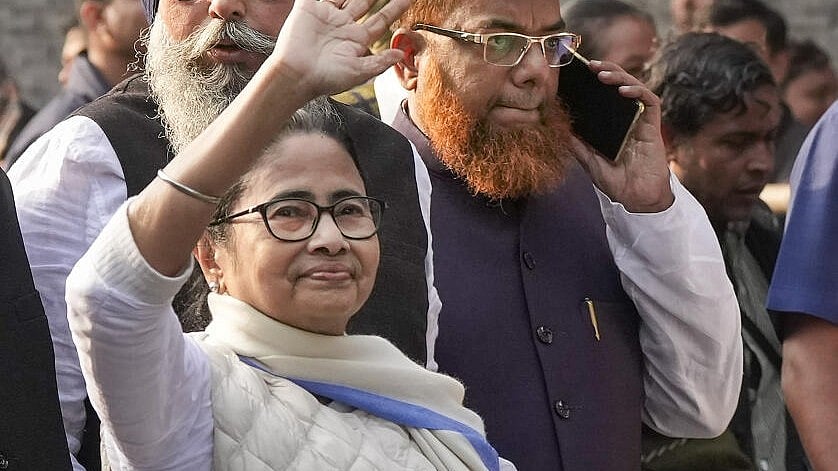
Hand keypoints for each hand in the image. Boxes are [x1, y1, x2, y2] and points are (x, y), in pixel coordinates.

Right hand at [269, 0, 409, 98]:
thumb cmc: (325, 79)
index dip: (396, 8)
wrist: (296, 75)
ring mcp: (327, 15)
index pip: (381, 19)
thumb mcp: (357, 73)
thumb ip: (379, 63)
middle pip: (367, 1)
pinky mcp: (308, 7)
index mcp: (356, 40)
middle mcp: (344, 25)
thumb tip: (402, 54)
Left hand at [570, 60, 672, 212]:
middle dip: (607, 70)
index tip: (578, 71)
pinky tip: (624, 90)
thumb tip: (559, 127)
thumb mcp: (589, 161)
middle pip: (620, 85)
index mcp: (613, 124)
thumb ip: (578, 144)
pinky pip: (650, 102)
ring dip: (620, 77)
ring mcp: (641, 122)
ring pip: (635, 88)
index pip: (605, 95)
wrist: (636, 201)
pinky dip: (638, 92)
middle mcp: (628, 119)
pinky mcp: (653, 128)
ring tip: (602, 74)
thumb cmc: (616, 182)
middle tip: (590, 64)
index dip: (595, 81)